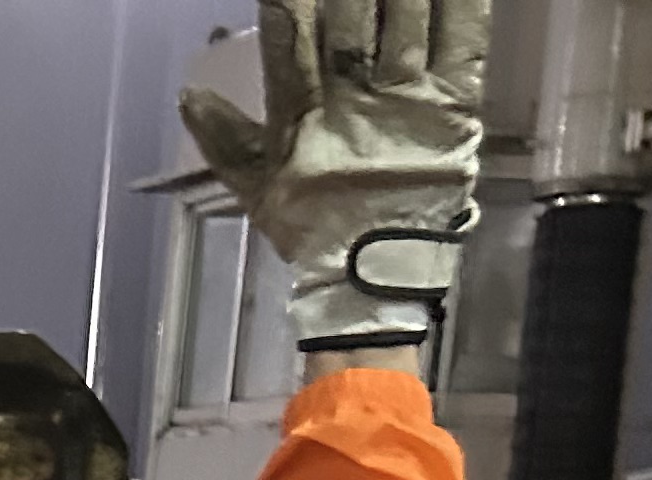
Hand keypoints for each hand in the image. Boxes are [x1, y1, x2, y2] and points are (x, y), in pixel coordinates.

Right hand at [181, 0, 491, 356]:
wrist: (371, 280)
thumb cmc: (312, 229)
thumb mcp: (256, 190)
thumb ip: (223, 140)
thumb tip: (188, 94)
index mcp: (303, 113)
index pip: (290, 36)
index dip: (289, 0)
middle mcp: (354, 97)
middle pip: (352, 13)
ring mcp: (409, 99)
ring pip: (408, 15)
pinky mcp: (455, 106)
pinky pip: (463, 39)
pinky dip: (463, 1)